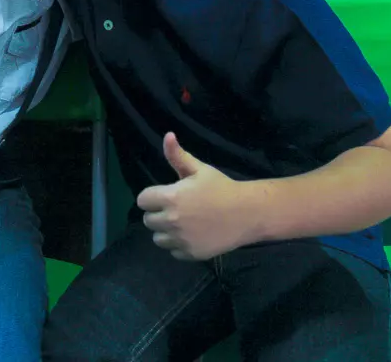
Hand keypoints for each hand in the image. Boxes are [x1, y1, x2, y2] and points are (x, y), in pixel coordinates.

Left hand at [136, 133, 257, 260]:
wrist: (248, 213)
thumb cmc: (222, 188)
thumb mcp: (199, 169)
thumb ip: (178, 155)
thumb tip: (167, 135)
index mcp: (170, 198)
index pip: (142, 201)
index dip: (151, 197)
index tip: (164, 196)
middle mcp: (172, 220)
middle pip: (147, 220)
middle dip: (157, 214)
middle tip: (175, 209)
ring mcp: (181, 239)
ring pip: (158, 238)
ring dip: (165, 231)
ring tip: (181, 223)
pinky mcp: (191, 253)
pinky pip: (173, 251)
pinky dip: (179, 245)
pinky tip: (191, 235)